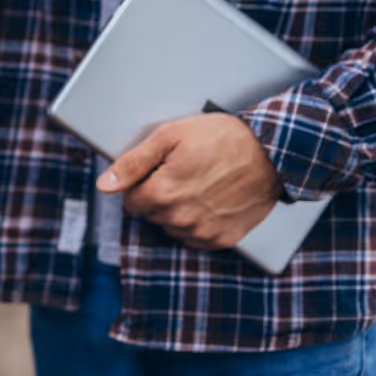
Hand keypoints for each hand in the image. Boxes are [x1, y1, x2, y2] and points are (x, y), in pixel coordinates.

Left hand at [97, 113, 282, 249]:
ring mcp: (203, 231)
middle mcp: (180, 218)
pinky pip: (195, 237)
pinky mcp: (223, 239)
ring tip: (199, 184)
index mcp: (162, 193)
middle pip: (150, 213)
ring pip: (171, 227)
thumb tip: (104, 184)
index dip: (141, 182)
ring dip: (177, 210)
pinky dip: (198, 222)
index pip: (130, 200)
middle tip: (181, 172)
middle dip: (158, 195)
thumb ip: (132, 163)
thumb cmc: (222, 138)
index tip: (159, 169)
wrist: (272, 153)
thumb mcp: (169, 137)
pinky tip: (210, 201)